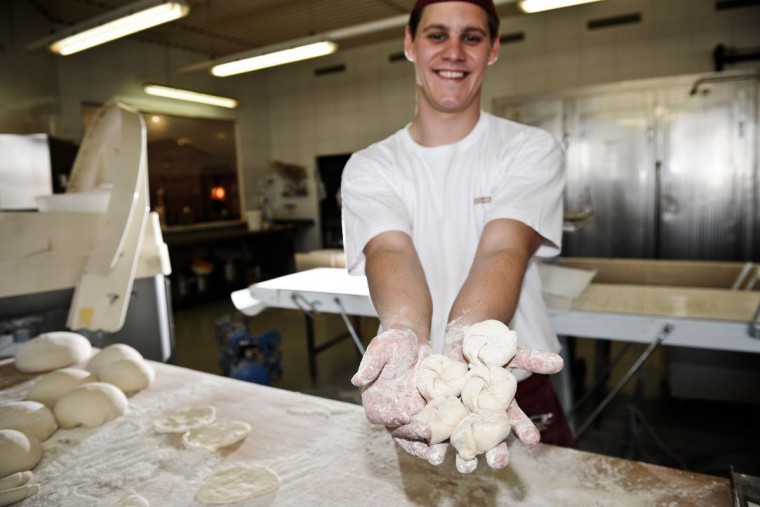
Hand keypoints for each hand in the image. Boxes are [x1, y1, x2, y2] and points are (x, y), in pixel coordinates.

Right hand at [352, 328, 442, 462]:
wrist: (414, 341)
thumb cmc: (393, 342)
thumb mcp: (381, 347)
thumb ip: (370, 364)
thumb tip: (356, 379)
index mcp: (375, 398)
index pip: (379, 415)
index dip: (389, 419)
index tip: (401, 418)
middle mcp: (391, 410)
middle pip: (399, 431)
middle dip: (412, 439)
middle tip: (426, 440)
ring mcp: (410, 413)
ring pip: (416, 435)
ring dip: (426, 447)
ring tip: (437, 457)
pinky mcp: (427, 411)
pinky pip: (434, 426)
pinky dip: (441, 436)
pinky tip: (452, 440)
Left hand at [444, 322, 563, 472]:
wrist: (459, 344)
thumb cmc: (489, 351)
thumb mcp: (510, 353)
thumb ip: (531, 360)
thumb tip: (559, 362)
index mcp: (503, 408)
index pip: (517, 422)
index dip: (525, 430)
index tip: (533, 440)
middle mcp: (484, 419)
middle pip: (492, 440)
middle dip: (496, 453)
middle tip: (498, 463)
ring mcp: (461, 420)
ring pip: (465, 444)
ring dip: (465, 458)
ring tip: (465, 466)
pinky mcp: (439, 417)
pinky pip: (437, 434)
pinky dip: (434, 444)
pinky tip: (432, 456)